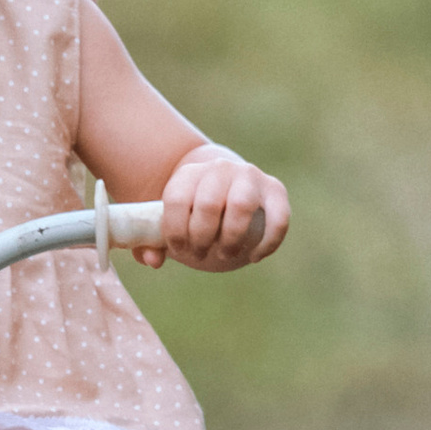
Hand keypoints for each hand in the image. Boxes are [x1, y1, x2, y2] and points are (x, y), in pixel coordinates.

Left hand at [140, 145, 289, 271]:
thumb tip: (152, 261)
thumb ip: (152, 242)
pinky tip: (254, 257)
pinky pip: (278, 217)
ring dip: (231, 238)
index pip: (176, 199)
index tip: (179, 250)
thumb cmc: (191, 213)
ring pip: (241, 205)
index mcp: (188, 173)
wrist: (225, 185)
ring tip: (225, 254)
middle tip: (201, 254)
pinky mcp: (275, 189)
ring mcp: (249, 176)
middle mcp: (219, 168)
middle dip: (202, 238)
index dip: (174, 231)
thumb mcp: (169, 222)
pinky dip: (267, 243)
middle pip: (208, 204)